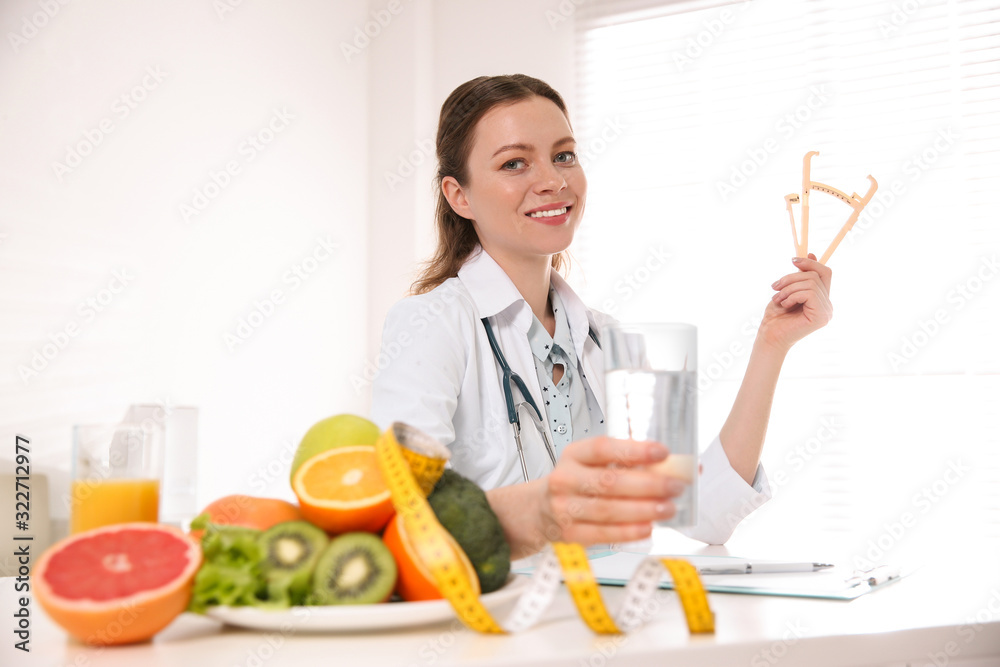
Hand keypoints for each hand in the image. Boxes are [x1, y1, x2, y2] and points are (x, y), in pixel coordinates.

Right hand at [541, 436, 686, 544]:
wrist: (541, 510)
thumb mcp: (594, 464)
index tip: (662, 452)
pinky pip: (603, 534)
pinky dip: (628, 532)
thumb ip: (630, 463)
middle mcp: (566, 479)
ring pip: (608, 510)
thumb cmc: (578, 483)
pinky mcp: (570, 534)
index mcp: (574, 455)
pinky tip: (648, 527)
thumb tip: (678, 466)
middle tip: (675, 486)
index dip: (634, 450)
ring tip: (668, 508)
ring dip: (643, 510)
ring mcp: (564, 508)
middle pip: (609, 481)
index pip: (603, 448)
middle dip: (648, 484)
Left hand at [761, 253, 832, 352]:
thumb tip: (811, 253)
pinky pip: (810, 293)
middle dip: (791, 277)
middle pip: (815, 275)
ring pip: (811, 283)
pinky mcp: (821, 316)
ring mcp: (826, 312)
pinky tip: (785, 305)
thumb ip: (800, 276)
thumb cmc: (776, 316)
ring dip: (789, 288)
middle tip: (775, 287)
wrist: (769, 336)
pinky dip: (793, 295)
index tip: (793, 260)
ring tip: (778, 298)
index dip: (811, 263)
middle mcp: (827, 305)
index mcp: (821, 299)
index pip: (824, 273)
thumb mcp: (788, 290)